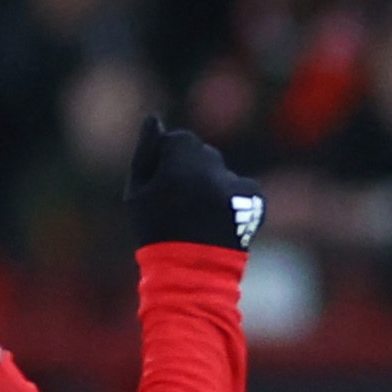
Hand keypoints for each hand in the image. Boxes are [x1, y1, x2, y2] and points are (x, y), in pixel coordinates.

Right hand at [125, 116, 262, 248]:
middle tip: (183, 203)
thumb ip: (145, 152)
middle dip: (193, 170)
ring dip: (214, 184)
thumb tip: (155, 119)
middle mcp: (211, 169)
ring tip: (201, 215)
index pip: (180, 139)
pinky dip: (234, 199)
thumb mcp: (137, 192)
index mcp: (180, 162)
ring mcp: (235, 184)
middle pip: (203, 153)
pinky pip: (243, 187)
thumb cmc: (156, 231)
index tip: (164, 185)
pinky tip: (220, 220)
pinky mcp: (254, 199)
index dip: (169, 161)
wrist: (192, 272)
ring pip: (222, 172)